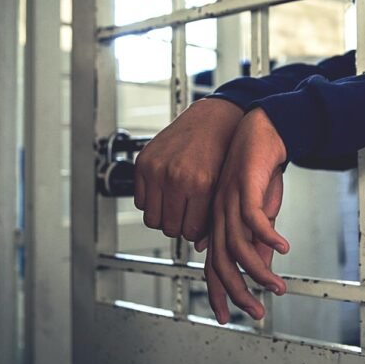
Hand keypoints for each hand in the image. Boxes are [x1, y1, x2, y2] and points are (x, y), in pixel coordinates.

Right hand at [134, 98, 242, 241]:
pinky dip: (150, 200)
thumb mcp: (225, 185)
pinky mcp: (143, 162)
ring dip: (163, 216)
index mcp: (200, 184)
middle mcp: (176, 176)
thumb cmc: (224, 149)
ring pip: (151, 218)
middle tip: (186, 215)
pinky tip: (165, 191)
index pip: (189, 231)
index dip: (194, 230)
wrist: (214, 118)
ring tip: (175, 205)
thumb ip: (212, 216)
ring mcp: (157, 169)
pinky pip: (139, 200)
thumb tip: (199, 246)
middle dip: (179, 225)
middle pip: (169, 228)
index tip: (197, 223)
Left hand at [203, 108, 289, 322]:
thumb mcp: (262, 212)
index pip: (214, 266)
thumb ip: (258, 240)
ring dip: (259, 271)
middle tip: (256, 312)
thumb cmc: (261, 172)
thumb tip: (260, 267)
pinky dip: (268, 236)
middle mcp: (219, 215)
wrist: (263, 132)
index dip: (219, 293)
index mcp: (219, 223)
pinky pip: (254, 219)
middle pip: (222, 263)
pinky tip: (284, 247)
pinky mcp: (245, 187)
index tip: (228, 317)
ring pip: (238, 246)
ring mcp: (230, 202)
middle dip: (238, 292)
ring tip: (277, 287)